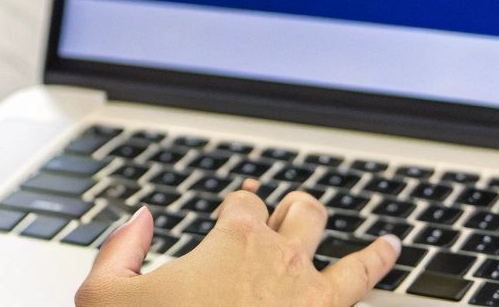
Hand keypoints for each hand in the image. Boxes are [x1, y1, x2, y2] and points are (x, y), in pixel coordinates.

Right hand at [76, 183, 399, 306]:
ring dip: (363, 247)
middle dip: (297, 212)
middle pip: (303, 213)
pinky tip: (392, 265)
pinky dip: (380, 272)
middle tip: (294, 218)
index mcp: (232, 239)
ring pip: (349, 254)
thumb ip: (119, 250)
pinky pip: (364, 290)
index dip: (240, 204)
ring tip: (385, 245)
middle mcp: (280, 258)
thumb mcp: (106, 297)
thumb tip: (142, 220)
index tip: (239, 210)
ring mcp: (312, 294)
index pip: (245, 202)